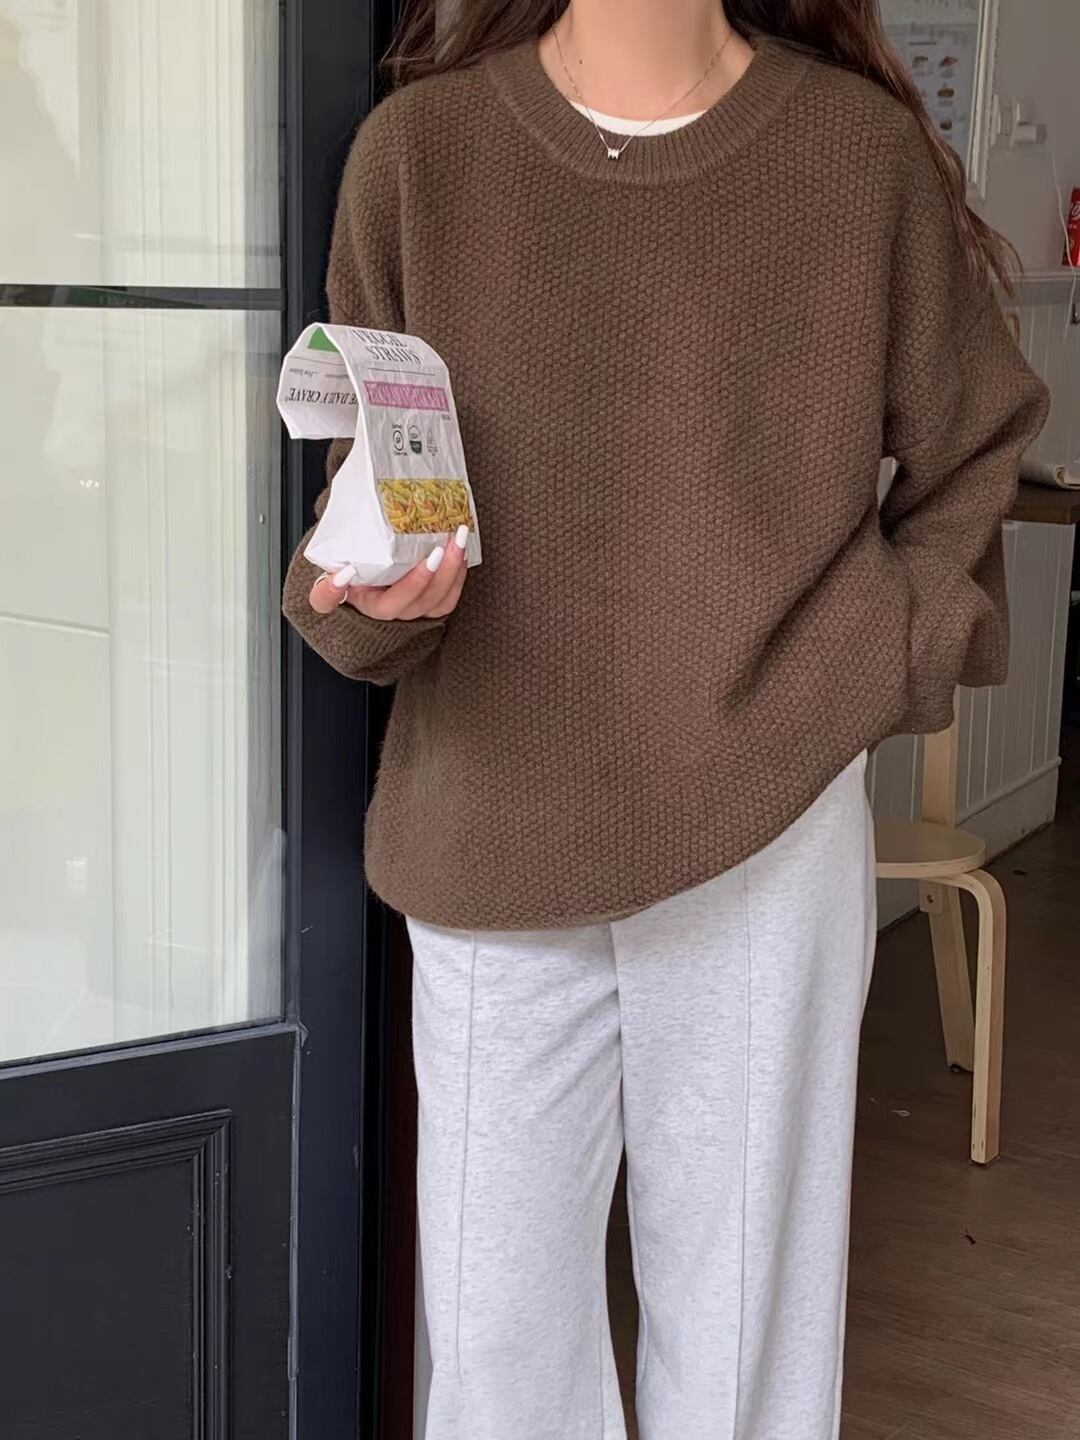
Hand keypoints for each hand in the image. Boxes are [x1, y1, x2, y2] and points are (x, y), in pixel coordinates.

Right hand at [308, 524, 469, 620]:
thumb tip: (340, 576)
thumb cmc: (347, 585)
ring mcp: (417, 611)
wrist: (360, 589)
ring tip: (459, 540)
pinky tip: (462, 551)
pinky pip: (451, 597)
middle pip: (419, 601)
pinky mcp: (431, 605)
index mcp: (372, 609)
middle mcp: (397, 615)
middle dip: (434, 574)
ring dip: (453, 571)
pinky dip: (459, 574)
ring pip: (440, 600)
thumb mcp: (327, 590)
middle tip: (442, 545)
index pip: (385, 606)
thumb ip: (326, 592)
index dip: (392, 589)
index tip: (367, 571)